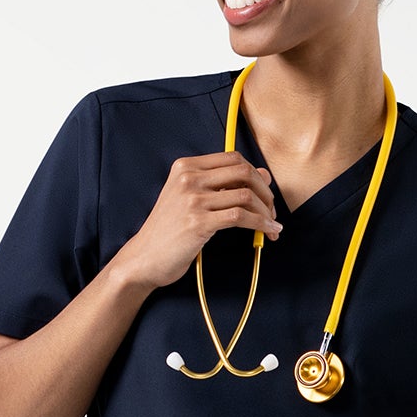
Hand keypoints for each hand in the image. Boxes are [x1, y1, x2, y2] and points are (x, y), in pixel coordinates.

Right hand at [124, 153, 280, 289]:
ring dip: (266, 212)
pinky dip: (260, 224)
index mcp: (185, 166)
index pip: (233, 158)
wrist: (144, 257)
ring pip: (246, 196)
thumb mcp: (190, 199)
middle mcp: (188, 178)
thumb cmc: (168, 231)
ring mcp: (193, 200)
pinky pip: (240, 217)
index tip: (264, 192)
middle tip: (272, 210)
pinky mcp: (199, 222)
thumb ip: (221, 184)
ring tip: (271, 225)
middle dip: (265, 192)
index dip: (256, 174)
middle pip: (244, 172)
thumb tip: (263, 174)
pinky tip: (268, 232)